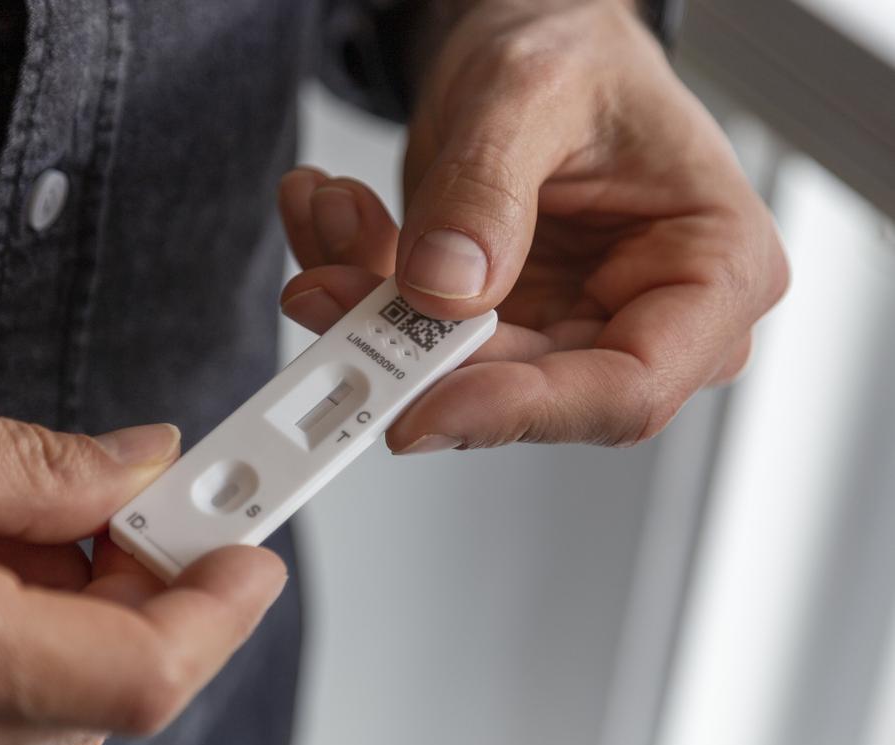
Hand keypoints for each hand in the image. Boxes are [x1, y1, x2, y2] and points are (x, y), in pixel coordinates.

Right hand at [0, 336, 285, 744]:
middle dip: (153, 604)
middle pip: (99, 698)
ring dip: (88, 624)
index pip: (134, 674)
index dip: (217, 615)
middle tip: (152, 509)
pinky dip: (22, 650)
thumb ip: (32, 462)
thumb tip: (138, 467)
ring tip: (53, 520)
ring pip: (44, 713)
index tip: (249, 552)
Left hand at [279, 0, 787, 450]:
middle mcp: (647, 316)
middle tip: (328, 294)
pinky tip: (332, 220)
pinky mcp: (504, 325)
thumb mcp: (531, 90)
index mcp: (714, 267)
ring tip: (331, 218)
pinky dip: (359, 285)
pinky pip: (418, 338)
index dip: (524, 410)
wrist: (539, 37)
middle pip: (528, 390)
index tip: (423, 406)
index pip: (631, 387)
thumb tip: (445, 287)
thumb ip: (487, 188)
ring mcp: (571, 328)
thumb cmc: (579, 53)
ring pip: (455, 372)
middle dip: (412, 350)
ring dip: (369, 309)